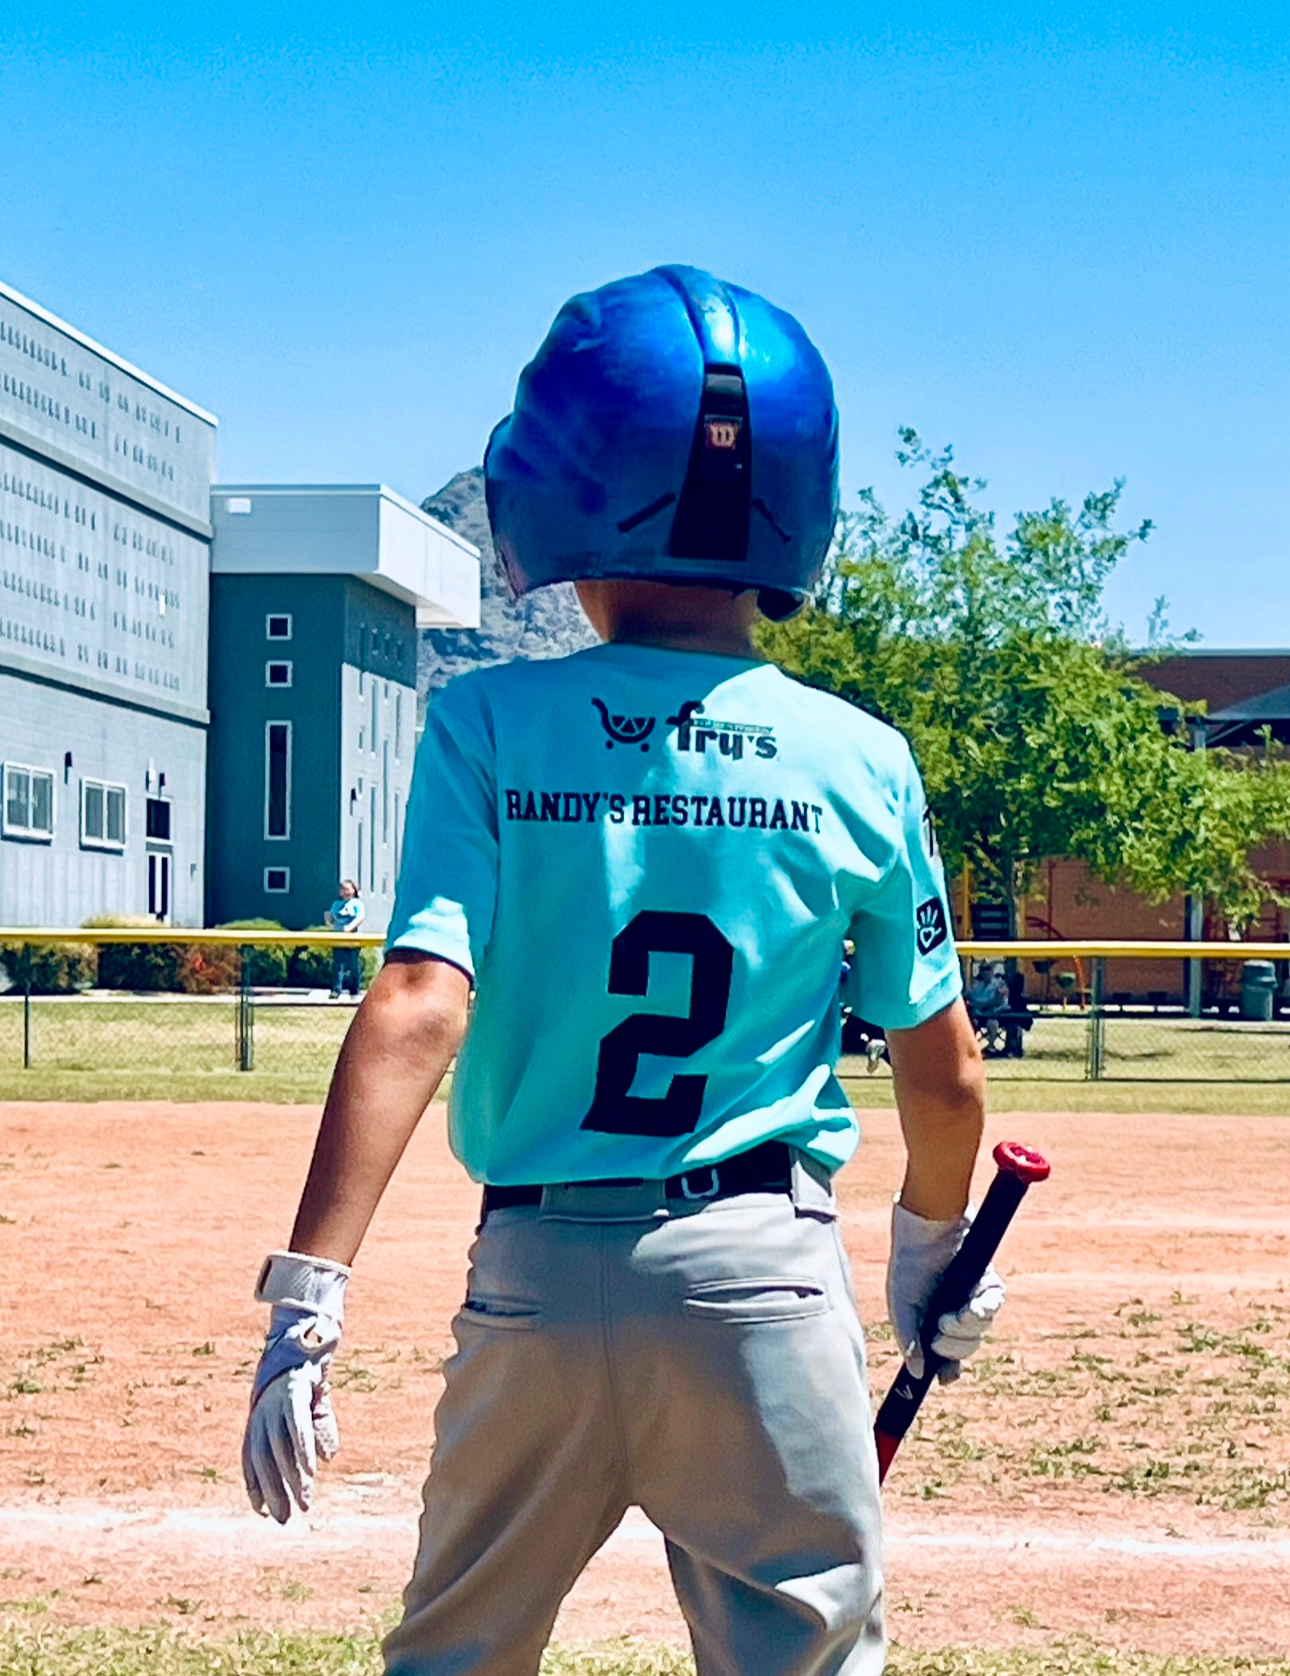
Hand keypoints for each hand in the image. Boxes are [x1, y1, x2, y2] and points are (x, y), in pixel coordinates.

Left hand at [242, 1252, 349, 1522]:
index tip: (262, 1512)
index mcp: (260, 1413)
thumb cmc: (308, 1360)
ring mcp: (276, 1400)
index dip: (256, 1485)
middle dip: (274, 1492)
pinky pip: (296, 1427)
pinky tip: (310, 1470)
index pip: (252, 1457)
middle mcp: (262, 1409)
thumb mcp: (312, 1397)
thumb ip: (318, 1426)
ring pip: (281, 1448)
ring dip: (292, 1479)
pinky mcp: (294, 1390)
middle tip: (283, 1521)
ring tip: (304, 1503)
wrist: (309, 1321)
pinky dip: (303, 1451)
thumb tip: (327, 1458)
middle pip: (265, 1459)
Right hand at [886, 1199, 1004, 1382]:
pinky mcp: (987, 1283)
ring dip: (967, 1327)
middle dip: (954, 1345)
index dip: (949, 1369)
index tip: (946, 1377)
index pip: (947, 1356)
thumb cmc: (908, 1267)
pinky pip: (994, 1304)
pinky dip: (985, 1309)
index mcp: (933, 1323)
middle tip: (940, 1330)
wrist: (923, 1231)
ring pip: (981, 1329)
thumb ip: (909, 1341)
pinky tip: (970, 1305)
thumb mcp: (901, 1308)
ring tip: (952, 1314)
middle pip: (966, 1347)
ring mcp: (973, 1299)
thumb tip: (917, 1374)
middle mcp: (955, 1314)